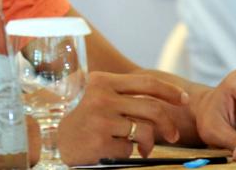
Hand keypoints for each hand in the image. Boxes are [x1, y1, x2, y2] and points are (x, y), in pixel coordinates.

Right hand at [57, 71, 188, 163]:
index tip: (184, 99)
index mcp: (103, 81)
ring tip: (142, 148)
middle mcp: (102, 97)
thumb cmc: (81, 117)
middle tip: (173, 135)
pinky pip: (129, 149)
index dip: (170, 91)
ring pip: (144, 131)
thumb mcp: (97, 95)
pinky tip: (113, 151)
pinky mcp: (100, 142)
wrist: (51, 138)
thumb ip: (123, 94)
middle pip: (152, 108)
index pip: (146, 82)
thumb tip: (163, 100)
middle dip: (168, 124)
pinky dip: (127, 153)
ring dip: (148, 143)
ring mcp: (101, 120)